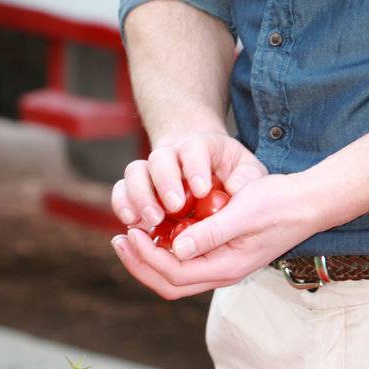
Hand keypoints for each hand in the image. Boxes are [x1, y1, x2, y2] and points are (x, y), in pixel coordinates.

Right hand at [111, 130, 265, 231]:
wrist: (206, 166)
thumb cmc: (231, 171)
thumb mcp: (247, 171)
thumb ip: (246, 178)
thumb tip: (237, 191)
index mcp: (201, 146)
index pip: (195, 149)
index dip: (195, 168)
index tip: (202, 190)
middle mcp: (171, 154)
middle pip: (160, 159)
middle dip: (166, 182)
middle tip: (175, 207)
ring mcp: (150, 170)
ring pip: (135, 172)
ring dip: (141, 196)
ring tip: (153, 220)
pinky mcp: (137, 189)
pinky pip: (121, 191)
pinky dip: (123, 205)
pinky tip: (132, 223)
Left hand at [111, 171, 311, 298]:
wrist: (307, 203)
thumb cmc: (278, 203)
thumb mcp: (244, 212)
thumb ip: (211, 232)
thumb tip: (176, 248)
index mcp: (226, 267)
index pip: (173, 272)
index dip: (146, 255)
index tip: (130, 231)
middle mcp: (221, 273)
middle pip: (169, 283)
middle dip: (140, 263)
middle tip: (119, 239)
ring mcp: (222, 265)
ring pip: (176, 276)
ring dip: (149, 259)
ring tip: (130, 237)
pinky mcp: (223, 254)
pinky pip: (186, 262)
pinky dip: (164, 251)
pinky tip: (157, 231)